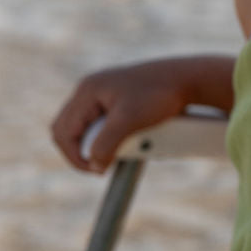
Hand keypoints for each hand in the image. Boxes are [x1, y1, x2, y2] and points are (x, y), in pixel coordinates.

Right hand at [50, 58, 213, 171]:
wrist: (187, 79)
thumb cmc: (159, 94)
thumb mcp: (129, 121)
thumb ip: (107, 144)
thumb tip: (93, 166)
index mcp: (87, 91)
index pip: (63, 132)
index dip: (74, 156)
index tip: (95, 170)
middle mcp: (90, 90)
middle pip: (67, 129)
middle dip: (80, 151)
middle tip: (100, 166)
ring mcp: (101, 94)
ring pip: (83, 127)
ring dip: (94, 144)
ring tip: (114, 153)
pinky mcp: (115, 100)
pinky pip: (99, 123)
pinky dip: (106, 137)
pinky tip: (123, 143)